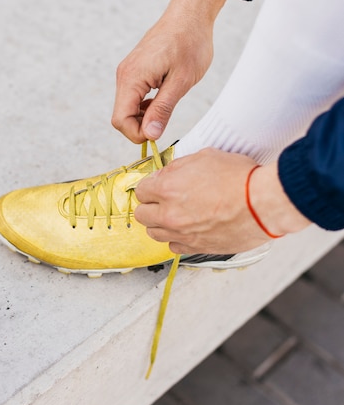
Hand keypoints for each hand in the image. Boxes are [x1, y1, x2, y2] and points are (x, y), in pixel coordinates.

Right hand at [112, 0, 227, 143]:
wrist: (190, 15)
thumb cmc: (190, 43)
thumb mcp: (181, 82)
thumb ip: (163, 109)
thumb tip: (150, 135)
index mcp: (132, 78)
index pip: (121, 120)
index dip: (138, 134)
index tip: (159, 133)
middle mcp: (124, 75)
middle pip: (121, 116)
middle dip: (141, 127)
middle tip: (166, 122)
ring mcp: (128, 72)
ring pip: (127, 108)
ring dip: (144, 116)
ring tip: (168, 107)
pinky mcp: (135, 71)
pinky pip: (133, 97)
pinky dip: (145, 106)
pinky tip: (163, 99)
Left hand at [134, 148, 310, 253]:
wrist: (263, 203)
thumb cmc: (240, 178)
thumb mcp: (205, 156)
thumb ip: (179, 166)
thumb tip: (167, 173)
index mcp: (168, 188)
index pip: (140, 190)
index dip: (150, 186)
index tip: (157, 186)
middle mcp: (170, 214)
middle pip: (142, 215)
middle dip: (151, 206)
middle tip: (164, 201)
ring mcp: (182, 233)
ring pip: (154, 233)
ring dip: (161, 224)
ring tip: (175, 215)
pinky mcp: (196, 248)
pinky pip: (174, 247)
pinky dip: (177, 238)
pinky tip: (188, 229)